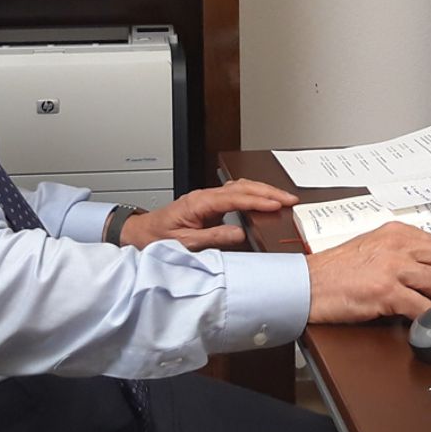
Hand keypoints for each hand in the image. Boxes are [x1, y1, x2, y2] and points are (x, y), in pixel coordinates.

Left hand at [119, 179, 298, 252]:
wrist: (140, 234)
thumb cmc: (157, 238)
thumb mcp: (185, 244)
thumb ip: (213, 238)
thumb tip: (240, 234)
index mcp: (199, 202)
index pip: (235, 197)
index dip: (258, 200)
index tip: (277, 204)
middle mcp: (204, 196)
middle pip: (242, 187)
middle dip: (268, 192)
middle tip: (290, 199)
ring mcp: (207, 199)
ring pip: (240, 187)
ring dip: (262, 191)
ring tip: (283, 198)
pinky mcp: (209, 205)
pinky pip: (235, 194)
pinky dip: (252, 194)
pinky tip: (263, 199)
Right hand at [305, 222, 430, 323]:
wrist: (306, 284)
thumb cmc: (336, 271)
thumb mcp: (374, 248)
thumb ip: (405, 254)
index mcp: (400, 233)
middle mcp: (400, 246)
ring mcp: (393, 268)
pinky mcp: (385, 291)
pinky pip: (423, 308)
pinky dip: (428, 319)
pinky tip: (421, 322)